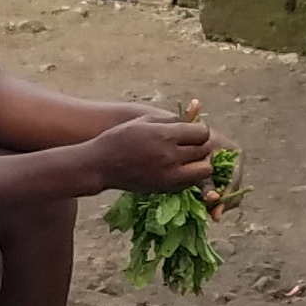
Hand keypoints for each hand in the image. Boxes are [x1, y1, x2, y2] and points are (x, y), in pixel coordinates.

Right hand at [88, 107, 217, 192]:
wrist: (101, 164)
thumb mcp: (145, 120)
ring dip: (200, 163)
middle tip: (191, 144)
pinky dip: (190, 176)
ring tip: (188, 157)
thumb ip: (173, 119)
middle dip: (201, 146)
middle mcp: (170, 156)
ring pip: (203, 170)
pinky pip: (191, 183)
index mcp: (165, 136)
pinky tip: (178, 168)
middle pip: (204, 151)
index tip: (192, 131)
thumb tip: (195, 117)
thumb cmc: (122, 137)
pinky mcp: (166, 189)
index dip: (200, 131)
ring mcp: (169, 175)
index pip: (202, 133)